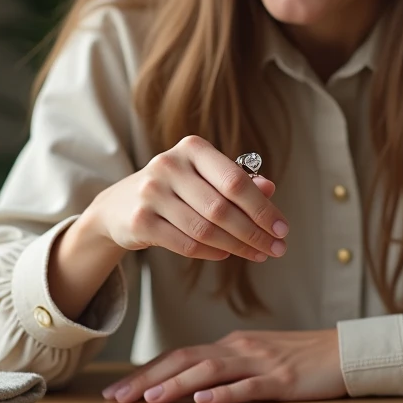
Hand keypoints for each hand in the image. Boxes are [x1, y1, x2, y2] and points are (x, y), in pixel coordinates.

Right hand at [83, 135, 288, 263]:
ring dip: (237, 246)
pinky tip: (227, 254)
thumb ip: (237, 180)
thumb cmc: (175, 188)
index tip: (283, 228)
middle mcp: (168, 165)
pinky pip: (186, 244)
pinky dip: (212, 252)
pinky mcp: (140, 221)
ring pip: (205, 229)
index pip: (235, 180)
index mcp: (191, 148)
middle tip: (276, 248)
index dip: (262, 207)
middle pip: (222, 208)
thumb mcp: (205, 177)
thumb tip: (270, 188)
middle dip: (254, 232)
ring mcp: (150, 193)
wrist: (119, 206)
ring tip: (257, 254)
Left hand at [102, 329, 347, 402]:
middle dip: (148, 378)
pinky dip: (225, 395)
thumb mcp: (258, 358)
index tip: (119, 390)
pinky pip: (249, 387)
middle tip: (117, 397)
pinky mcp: (282, 380)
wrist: (344, 352)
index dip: (148, 371)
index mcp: (232, 345)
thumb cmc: (301, 359)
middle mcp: (240, 349)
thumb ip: (228, 367)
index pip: (181, 355)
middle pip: (185, 360)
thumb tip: (194, 384)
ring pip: (210, 371)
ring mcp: (260, 363)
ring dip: (177, 385)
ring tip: (151, 399)